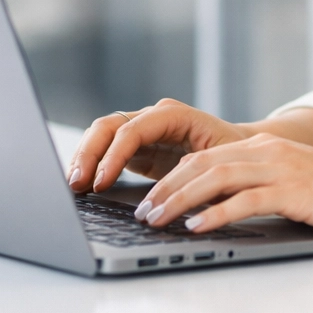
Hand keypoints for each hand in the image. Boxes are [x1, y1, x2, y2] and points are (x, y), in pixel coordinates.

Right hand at [66, 98, 249, 193]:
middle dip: (90, 153)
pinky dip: (91, 165)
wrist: (240, 153)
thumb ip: (193, 175)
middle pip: (110, 125)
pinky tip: (81, 185)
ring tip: (73, 185)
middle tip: (76, 184)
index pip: (134, 129)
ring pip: (102, 134)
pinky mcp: (136, 147)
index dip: (115, 155)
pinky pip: (105, 149)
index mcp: (174, 116)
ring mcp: (142, 130)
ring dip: (84, 158)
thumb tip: (168, 197)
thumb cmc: (234, 157)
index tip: (101, 182)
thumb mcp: (219, 165)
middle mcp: (154, 118)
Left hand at [136, 133, 312, 235]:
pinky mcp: (292, 190)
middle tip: (142, 212)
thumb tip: (217, 207)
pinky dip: (214, 214)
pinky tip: (195, 227)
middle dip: (165, 188)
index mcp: (264, 147)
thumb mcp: (291, 181)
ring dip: (179, 200)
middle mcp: (267, 151)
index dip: (171, 177)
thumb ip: (257, 186)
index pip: (204, 157)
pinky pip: (244, 201)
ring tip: (156, 220)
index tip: (149, 199)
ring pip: (215, 178)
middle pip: (201, 164)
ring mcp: (280, 168)